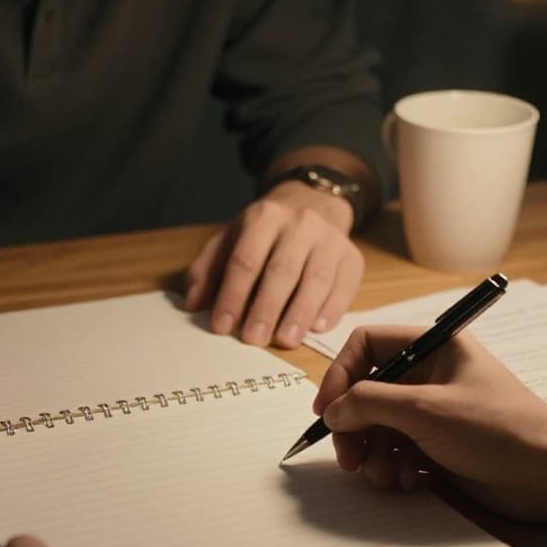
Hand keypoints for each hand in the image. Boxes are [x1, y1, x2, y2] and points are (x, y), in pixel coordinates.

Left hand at [184, 182, 362, 347]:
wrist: (312, 204)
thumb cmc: (263, 235)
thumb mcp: (229, 241)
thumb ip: (207, 270)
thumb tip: (193, 303)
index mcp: (264, 217)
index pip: (246, 260)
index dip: (233, 295)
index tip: (222, 326)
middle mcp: (300, 224)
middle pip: (282, 270)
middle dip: (266, 308)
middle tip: (253, 339)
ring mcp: (331, 240)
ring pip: (316, 280)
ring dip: (299, 314)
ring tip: (285, 341)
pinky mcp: (353, 258)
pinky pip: (344, 286)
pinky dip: (331, 310)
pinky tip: (316, 328)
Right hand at [314, 325, 546, 522]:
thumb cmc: (497, 429)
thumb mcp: (426, 410)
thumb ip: (370, 404)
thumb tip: (333, 411)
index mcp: (435, 347)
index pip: (368, 346)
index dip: (341, 375)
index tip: (327, 411)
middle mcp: (432, 374)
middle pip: (368, 391)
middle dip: (355, 426)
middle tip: (349, 459)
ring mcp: (436, 411)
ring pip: (380, 426)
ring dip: (373, 453)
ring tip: (382, 477)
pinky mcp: (441, 445)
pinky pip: (399, 450)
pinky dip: (394, 467)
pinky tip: (407, 482)